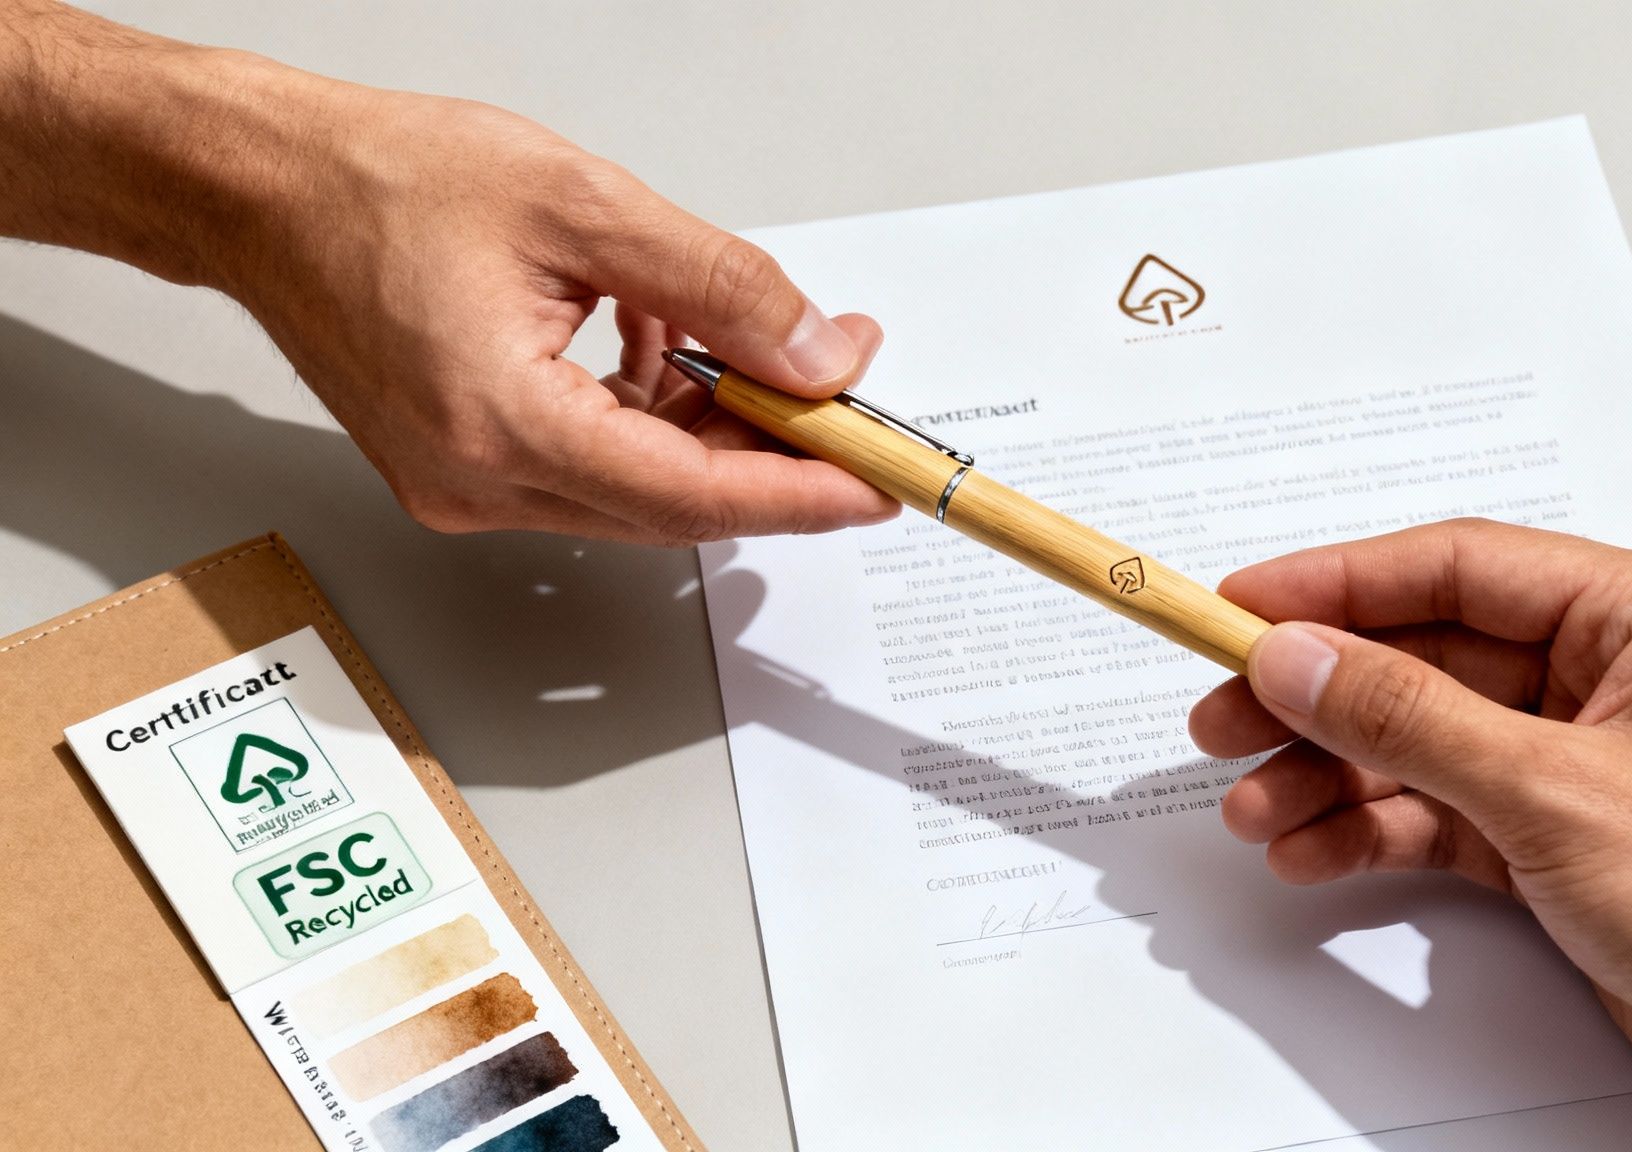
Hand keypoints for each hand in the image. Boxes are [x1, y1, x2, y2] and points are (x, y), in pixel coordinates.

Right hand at [222, 70, 898, 543]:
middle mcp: (478, 482)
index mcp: (501, 426)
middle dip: (769, 448)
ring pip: (637, 485)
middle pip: (672, 500)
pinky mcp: (460, 469)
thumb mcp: (584, 208)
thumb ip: (720, 288)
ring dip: (708, 423)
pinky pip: (591, 463)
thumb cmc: (382, 183)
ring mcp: (464, 487)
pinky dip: (647, 413)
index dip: (799, 492)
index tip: (876, 481)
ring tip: (743, 339)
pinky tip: (663, 344)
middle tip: (839, 390)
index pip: (691, 495)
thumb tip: (816, 353)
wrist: (262, 190)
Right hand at [1188, 519, 1631, 1149]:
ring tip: (1257, 806)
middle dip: (1319, 694)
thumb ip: (1409, 717)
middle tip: (1224, 714)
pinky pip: (1443, 809)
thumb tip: (1303, 659)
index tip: (1243, 604)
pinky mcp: (1564, 834)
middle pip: (1426, 656)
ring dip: (1334, 774)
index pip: (1455, 568)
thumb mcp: (1551, 791)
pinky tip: (1316, 849)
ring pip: (1424, 740)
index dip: (1335, 583)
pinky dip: (1375, 829)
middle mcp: (1611, 672)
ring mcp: (1584, 757)